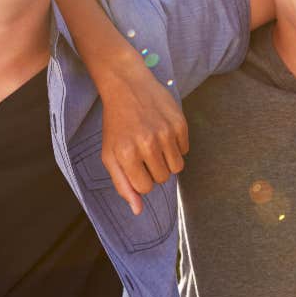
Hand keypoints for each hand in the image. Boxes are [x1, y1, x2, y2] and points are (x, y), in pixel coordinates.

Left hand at [98, 68, 188, 215]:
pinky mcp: (180, 123)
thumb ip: (122, 184)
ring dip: (167, 160)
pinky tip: (164, 132)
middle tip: (145, 152)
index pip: (145, 188)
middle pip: (163, 178)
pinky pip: (185, 150)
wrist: (127, 86)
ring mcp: (165, 133)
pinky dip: (177, 146)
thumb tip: (138, 210)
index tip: (136, 165)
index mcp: (126, 154)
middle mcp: (147, 144)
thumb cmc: (117, 124)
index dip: (141, 179)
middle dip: (154, 170)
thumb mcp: (110, 154)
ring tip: (155, 144)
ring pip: (177, 168)